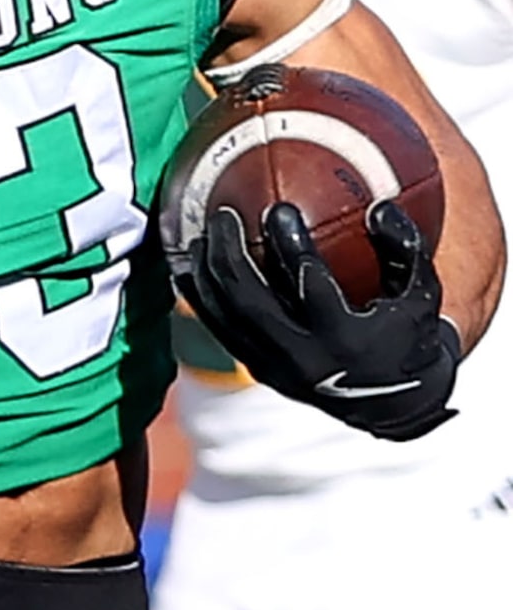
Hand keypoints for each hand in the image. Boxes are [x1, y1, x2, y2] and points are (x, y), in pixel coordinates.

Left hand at [183, 200, 459, 441]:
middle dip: (231, 257)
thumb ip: (406, 249)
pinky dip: (199, 298)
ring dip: (207, 274)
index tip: (278, 209)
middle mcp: (303, 357)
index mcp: (344, 338)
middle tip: (223, 215)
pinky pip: (218, 331)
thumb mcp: (422, 295)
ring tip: (200, 235)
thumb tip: (379, 205)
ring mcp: (275, 367)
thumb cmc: (408, 335)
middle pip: (251, 303)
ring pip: (226, 318)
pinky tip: (187, 267)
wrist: (393, 404)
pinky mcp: (258, 370)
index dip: (291, 248)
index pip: (310, 287)